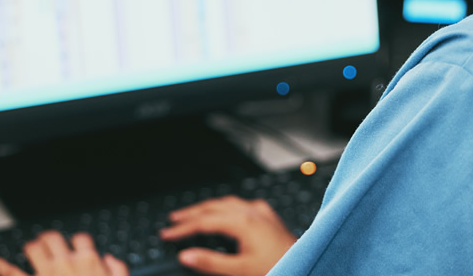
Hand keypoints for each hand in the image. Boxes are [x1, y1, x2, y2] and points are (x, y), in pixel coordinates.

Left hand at [0, 231, 127, 275]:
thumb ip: (118, 269)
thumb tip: (108, 258)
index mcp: (88, 261)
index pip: (81, 238)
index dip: (79, 242)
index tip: (77, 248)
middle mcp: (66, 263)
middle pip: (53, 238)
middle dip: (50, 240)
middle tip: (48, 244)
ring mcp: (46, 274)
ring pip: (33, 248)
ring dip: (32, 247)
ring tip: (31, 250)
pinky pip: (14, 274)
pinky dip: (3, 267)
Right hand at [160, 196, 296, 275]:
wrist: (306, 263)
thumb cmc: (277, 266)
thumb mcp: (239, 270)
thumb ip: (210, 262)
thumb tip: (186, 255)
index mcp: (242, 222)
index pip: (203, 222)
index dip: (182, 228)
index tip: (166, 234)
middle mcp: (252, 212)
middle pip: (213, 207)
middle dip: (191, 212)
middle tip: (173, 220)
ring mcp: (261, 212)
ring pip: (227, 203)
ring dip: (208, 207)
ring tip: (193, 213)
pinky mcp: (269, 217)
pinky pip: (242, 205)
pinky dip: (227, 207)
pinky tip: (227, 212)